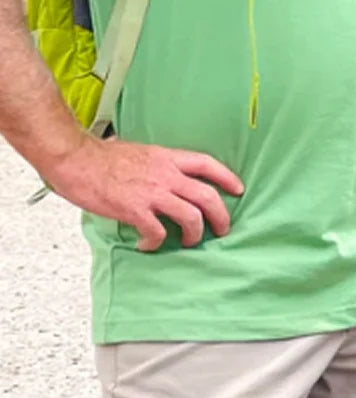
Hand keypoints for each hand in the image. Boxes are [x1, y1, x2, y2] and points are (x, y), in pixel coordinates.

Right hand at [43, 136, 243, 251]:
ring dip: (194, 234)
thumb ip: (157, 164)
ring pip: (191, 217)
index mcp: (167, 158)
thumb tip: (162, 173)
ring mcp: (152, 193)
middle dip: (221, 216)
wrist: (75, 159)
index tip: (238, 189)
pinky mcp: (136, 210)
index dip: (227, 177)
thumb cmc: (101, 157)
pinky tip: (149, 245)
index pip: (207, 164)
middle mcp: (166, 175)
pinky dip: (156, 243)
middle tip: (222, 229)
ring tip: (188, 242)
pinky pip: (158, 232)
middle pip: (208, 196)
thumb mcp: (140, 152)